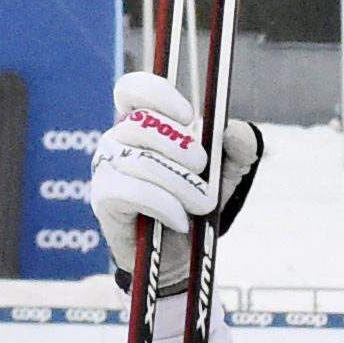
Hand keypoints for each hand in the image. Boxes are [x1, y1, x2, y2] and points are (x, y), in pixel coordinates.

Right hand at [87, 69, 258, 287]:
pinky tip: (180, 220)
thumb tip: (232, 132)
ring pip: (141, 161)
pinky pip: (131, 191)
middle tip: (203, 171)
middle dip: (184, 149)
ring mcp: (105, 168)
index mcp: (141, 123)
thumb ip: (240, 148)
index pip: (132, 89)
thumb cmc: (196, 203)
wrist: (180, 253)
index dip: (158, 94)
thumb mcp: (227, 173)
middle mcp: (117, 140)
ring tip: (201, 205)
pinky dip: (164, 205)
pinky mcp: (104, 199)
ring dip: (182, 185)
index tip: (189, 115)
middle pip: (142, 123)